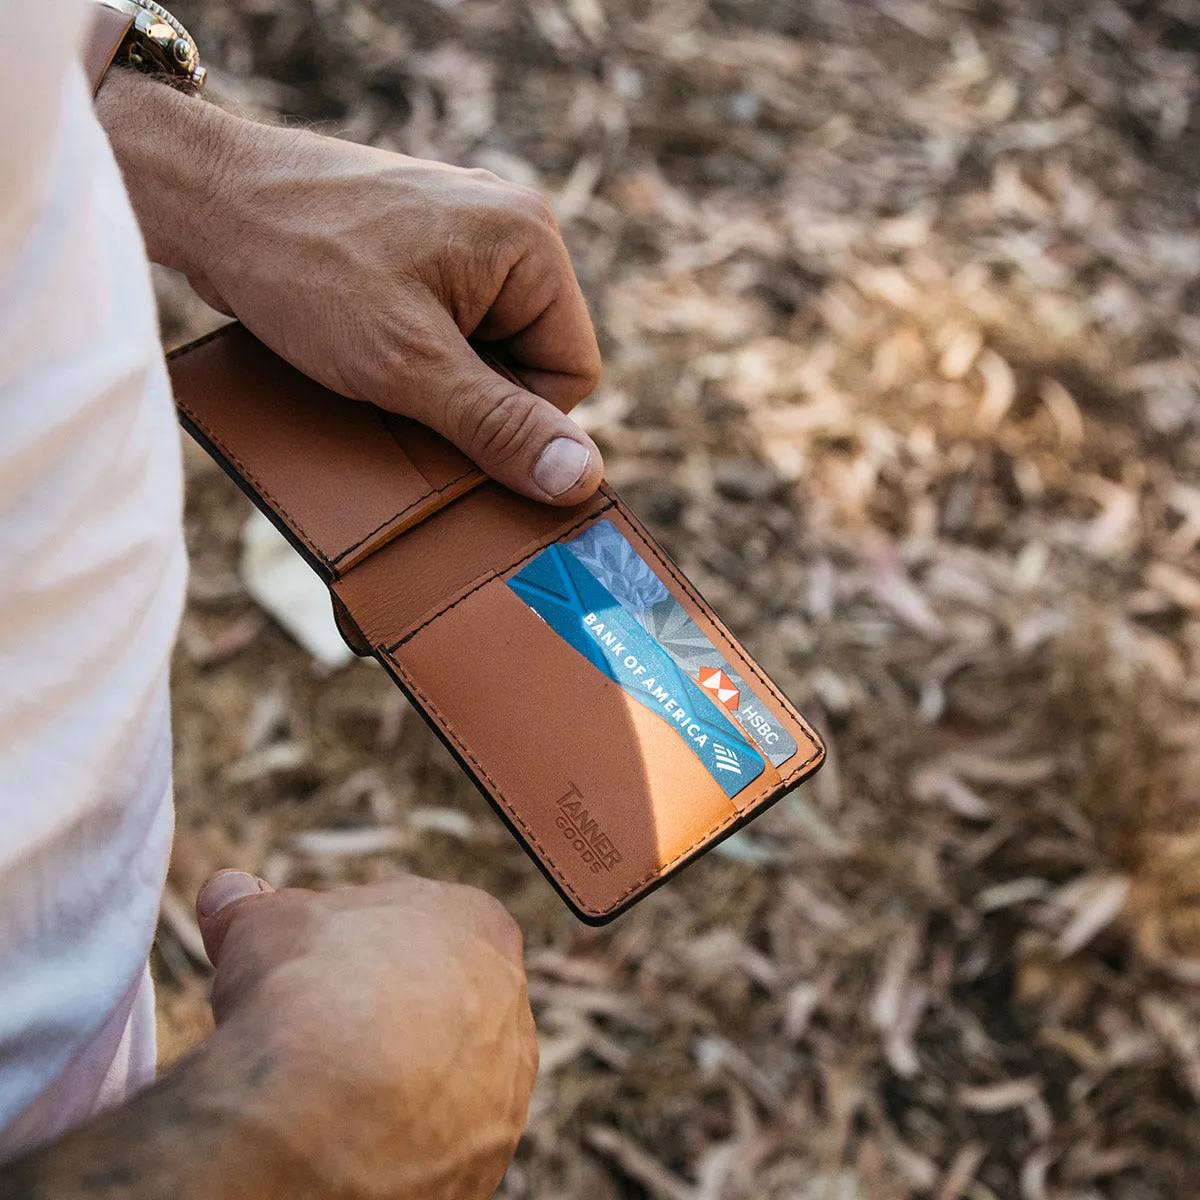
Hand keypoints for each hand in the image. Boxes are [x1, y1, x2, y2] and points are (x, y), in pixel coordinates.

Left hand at [98, 72, 603, 504]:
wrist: (201, 197)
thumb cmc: (301, 266)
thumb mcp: (407, 366)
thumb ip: (498, 425)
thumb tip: (581, 478)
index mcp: (530, 241)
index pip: (572, 372)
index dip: (517, 417)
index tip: (446, 411)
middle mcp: (506, 228)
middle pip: (528, 361)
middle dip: (469, 395)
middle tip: (402, 390)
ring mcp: (461, 234)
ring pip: (483, 349)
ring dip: (435, 380)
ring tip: (372, 364)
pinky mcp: (419, 248)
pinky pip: (445, 326)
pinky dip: (411, 355)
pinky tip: (361, 349)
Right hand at [195, 870, 537, 1199]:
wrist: (328, 1106)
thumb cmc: (308, 989)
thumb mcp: (261, 925)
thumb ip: (252, 907)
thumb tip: (228, 895)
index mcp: (478, 924)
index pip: (426, 922)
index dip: (363, 942)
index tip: (317, 965)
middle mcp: (510, 1002)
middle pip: (444, 1001)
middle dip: (387, 1010)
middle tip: (321, 1031)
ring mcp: (505, 1087)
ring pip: (451, 1077)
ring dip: (401, 1079)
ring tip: (328, 1095)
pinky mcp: (486, 1162)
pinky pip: (443, 1145)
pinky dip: (401, 1142)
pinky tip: (350, 1143)